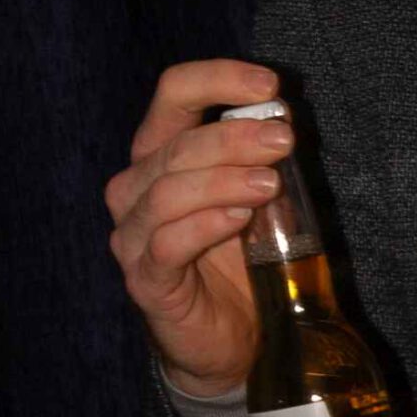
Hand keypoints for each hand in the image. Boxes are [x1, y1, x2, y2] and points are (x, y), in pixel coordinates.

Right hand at [105, 59, 288, 395]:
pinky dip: (204, 225)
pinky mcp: (146, 281)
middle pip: (175, 145)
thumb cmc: (240, 258)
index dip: (216, 79)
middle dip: (234, 138)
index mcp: (161, 155)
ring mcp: (133, 237)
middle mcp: (136, 190)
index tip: (267, 85)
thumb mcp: (258, 196)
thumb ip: (263, 158)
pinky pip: (165, 245)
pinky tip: (238, 219)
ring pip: (167, 192)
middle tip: (283, 141)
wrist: (233, 336)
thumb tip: (283, 118)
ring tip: (268, 184)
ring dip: (223, 180)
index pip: (173, 95)